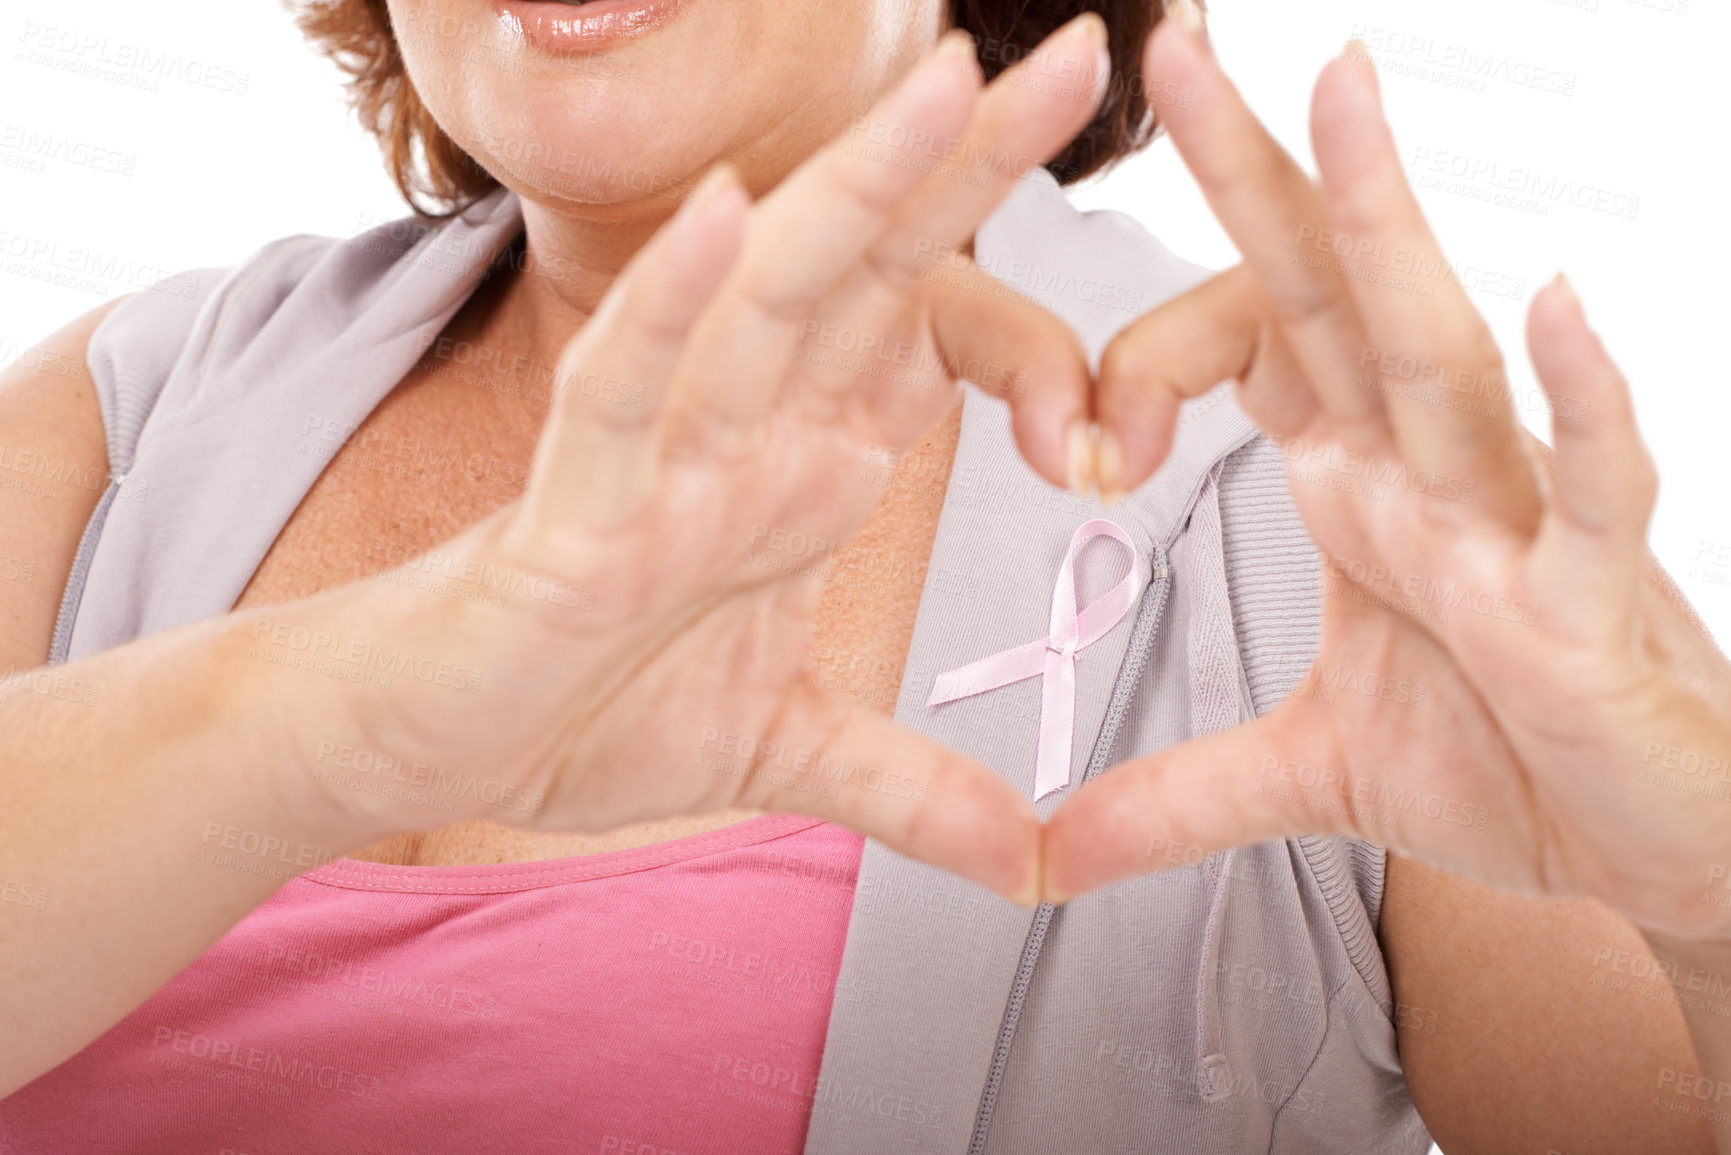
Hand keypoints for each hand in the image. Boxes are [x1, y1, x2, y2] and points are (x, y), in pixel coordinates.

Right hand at [266, 17, 1115, 900]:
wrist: (425, 743)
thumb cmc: (582, 707)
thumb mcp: (783, 750)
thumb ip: (904, 786)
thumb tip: (1020, 858)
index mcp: (798, 467)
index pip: (922, 347)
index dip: (1029, 306)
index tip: (1133, 269)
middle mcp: (740, 438)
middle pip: (868, 277)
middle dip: (969, 169)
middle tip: (1070, 59)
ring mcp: (660, 465)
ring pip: (766, 304)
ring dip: (853, 194)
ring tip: (948, 83)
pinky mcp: (574, 516)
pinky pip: (625, 396)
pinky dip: (674, 310)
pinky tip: (729, 222)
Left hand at [1042, 14, 1730, 939]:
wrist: (1650, 851)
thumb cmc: (1512, 764)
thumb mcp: (1309, 776)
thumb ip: (1172, 794)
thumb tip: (1045, 851)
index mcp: (1360, 483)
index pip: (1251, 350)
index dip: (1151, 353)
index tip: (1077, 427)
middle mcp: (1430, 471)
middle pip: (1328, 296)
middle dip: (1257, 175)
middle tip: (1179, 48)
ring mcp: (1514, 520)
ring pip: (1442, 353)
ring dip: (1391, 232)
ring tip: (1343, 100)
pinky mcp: (1591, 599)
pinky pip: (1590, 485)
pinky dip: (1576, 407)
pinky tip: (1553, 309)